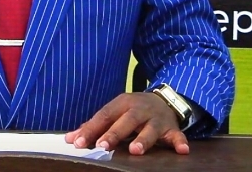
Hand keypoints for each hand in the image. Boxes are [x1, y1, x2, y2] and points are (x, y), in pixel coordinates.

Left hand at [64, 92, 188, 155]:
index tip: (78, 142)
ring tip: (135, 150)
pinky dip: (180, 142)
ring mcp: (157, 118)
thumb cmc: (132, 110)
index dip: (91, 129)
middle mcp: (139, 109)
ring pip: (150, 128)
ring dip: (143, 139)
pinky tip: (182, 150)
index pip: (104, 115)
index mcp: (122, 103)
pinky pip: (177, 135)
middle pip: (126, 121)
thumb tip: (69, 139)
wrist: (164, 99)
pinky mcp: (172, 127)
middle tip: (102, 145)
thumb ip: (93, 125)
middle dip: (114, 133)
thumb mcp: (114, 112)